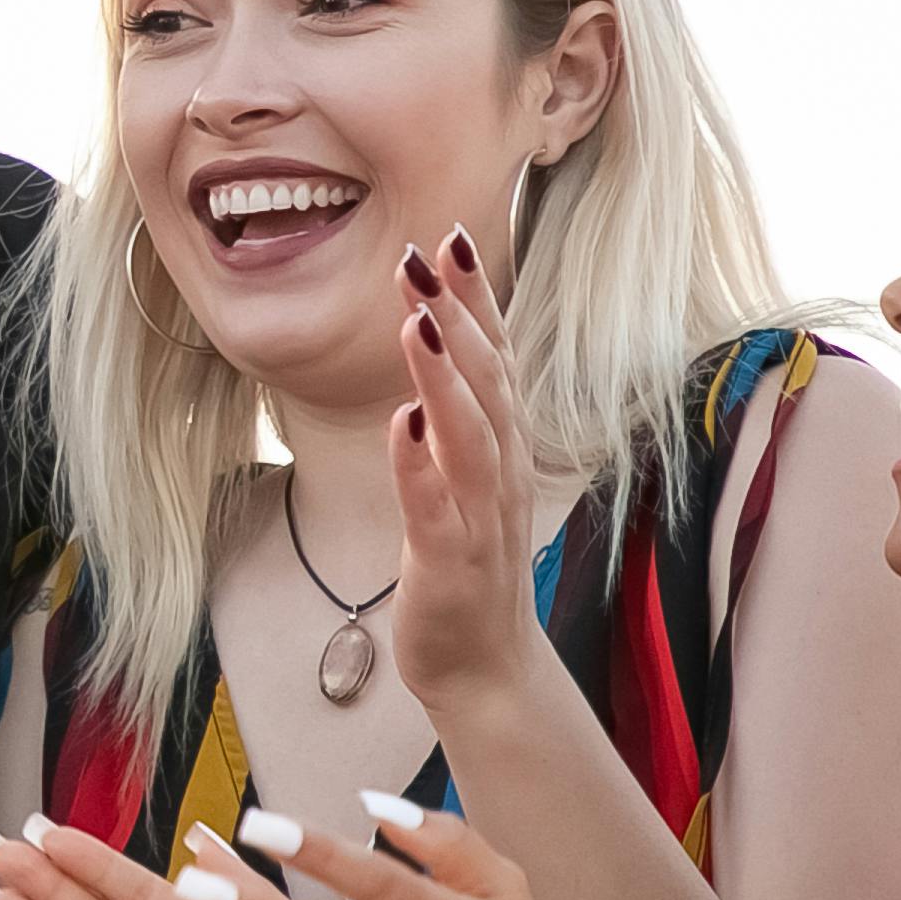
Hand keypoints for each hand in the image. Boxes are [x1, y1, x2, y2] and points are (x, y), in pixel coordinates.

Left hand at [385, 229, 557, 717]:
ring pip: (469, 436)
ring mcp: (479, 517)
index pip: (493, 357)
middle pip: (486, 381)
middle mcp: (499, 471)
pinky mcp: (449, 562)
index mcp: (500, 445)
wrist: (482, 663)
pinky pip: (434, 509)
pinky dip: (418, 467)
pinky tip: (400, 426)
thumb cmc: (466, 559)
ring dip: (443, 379)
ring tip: (416, 323)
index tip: (453, 236)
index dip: (477, 299)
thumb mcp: (462, 472)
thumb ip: (454, 408)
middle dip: (459, 316)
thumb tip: (431, 336)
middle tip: (430, 254)